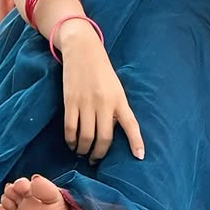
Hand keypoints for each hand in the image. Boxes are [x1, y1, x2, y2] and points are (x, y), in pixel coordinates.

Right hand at [58, 21, 144, 162]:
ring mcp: (86, 103)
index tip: (140, 156)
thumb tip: (112, 132)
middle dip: (99, 154)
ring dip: (83, 150)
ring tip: (82, 153)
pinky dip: (71, 141)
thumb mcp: (115, 87)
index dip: (136, 142)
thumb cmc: (101, 70)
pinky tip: (72, 144)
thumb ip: (116, 107)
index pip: (131, 124)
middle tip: (95, 160)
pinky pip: (70, 128)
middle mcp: (104, 103)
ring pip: (86, 137)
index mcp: (119, 99)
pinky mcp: (70, 101)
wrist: (82, 49)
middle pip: (104, 138)